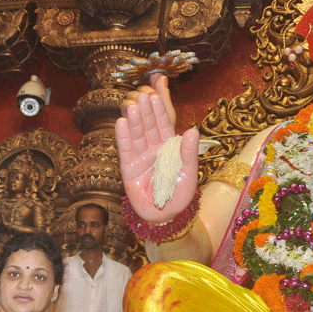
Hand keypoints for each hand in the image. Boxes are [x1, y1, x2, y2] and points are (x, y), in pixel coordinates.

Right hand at [114, 76, 199, 224]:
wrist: (165, 217)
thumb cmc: (180, 195)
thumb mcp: (189, 173)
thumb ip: (189, 153)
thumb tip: (192, 131)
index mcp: (169, 147)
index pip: (164, 125)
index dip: (159, 111)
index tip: (156, 95)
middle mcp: (153, 148)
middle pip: (149, 126)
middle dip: (145, 111)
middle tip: (141, 94)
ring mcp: (140, 157)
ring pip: (136, 135)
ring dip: (134, 121)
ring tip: (130, 105)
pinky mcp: (128, 168)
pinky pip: (125, 150)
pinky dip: (123, 137)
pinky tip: (120, 123)